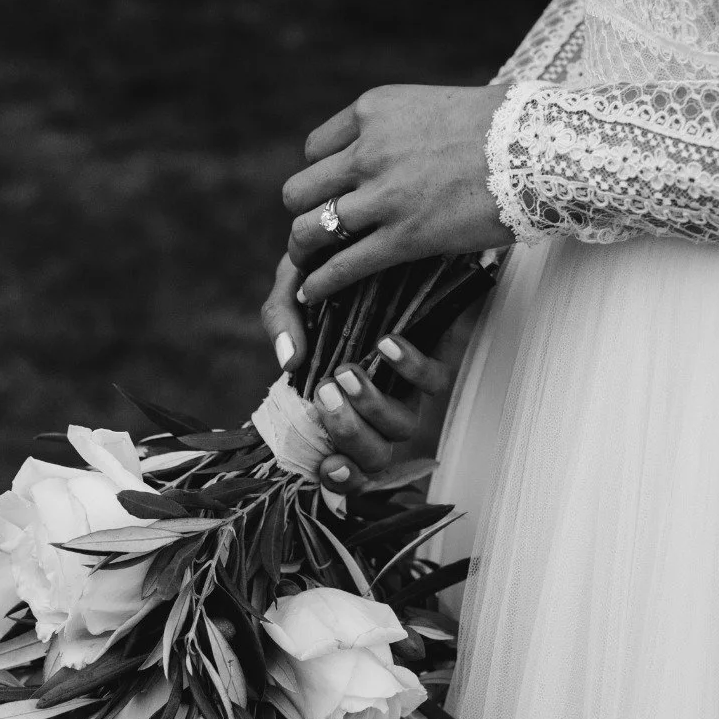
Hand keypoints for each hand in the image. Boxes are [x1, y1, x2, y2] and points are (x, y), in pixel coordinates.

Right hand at [259, 255, 467, 495]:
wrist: (372, 239)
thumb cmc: (329, 275)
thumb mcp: (293, 292)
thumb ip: (281, 322)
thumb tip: (289, 362)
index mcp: (339, 406)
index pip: (344, 464)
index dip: (340, 478)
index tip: (326, 464)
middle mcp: (375, 406)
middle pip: (374, 455)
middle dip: (349, 434)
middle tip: (325, 395)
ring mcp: (406, 387)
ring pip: (402, 426)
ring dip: (373, 406)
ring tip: (347, 372)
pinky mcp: (437, 356)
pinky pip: (433, 380)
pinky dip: (410, 368)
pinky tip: (386, 344)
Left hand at [281, 83, 513, 304]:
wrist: (540, 147)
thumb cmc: (504, 126)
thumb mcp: (436, 107)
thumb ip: (401, 129)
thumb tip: (395, 151)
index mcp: (373, 111)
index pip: (315, 149)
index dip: (322, 175)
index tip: (334, 193)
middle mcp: (369, 150)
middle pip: (301, 190)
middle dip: (305, 213)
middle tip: (314, 231)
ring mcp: (384, 196)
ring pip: (310, 229)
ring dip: (305, 250)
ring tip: (308, 265)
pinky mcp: (404, 237)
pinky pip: (342, 266)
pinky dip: (320, 283)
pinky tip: (313, 294)